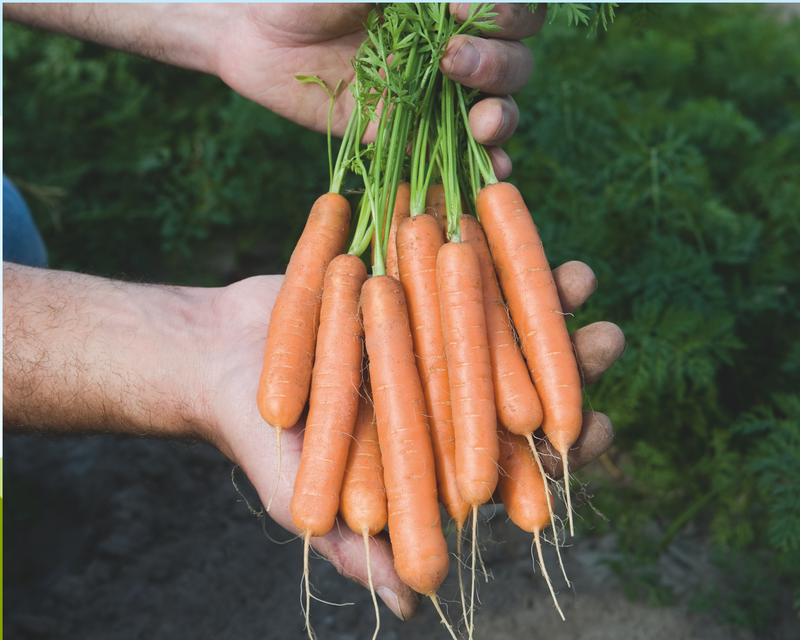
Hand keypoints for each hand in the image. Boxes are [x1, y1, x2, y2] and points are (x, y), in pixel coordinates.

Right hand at [202, 260, 623, 620]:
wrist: (217, 356)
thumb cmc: (261, 438)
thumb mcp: (302, 499)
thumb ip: (355, 548)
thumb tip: (410, 605)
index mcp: (435, 450)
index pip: (510, 460)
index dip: (559, 451)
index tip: (596, 430)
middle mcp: (443, 392)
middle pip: (517, 383)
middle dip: (570, 365)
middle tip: (610, 340)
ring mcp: (431, 337)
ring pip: (498, 321)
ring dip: (543, 301)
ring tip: (584, 278)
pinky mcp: (410, 288)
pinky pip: (456, 272)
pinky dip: (489, 254)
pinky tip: (521, 231)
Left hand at [215, 3, 546, 178]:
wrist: (256, 36)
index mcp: (449, 6)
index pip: (515, 9)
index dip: (509, 11)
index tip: (459, 7)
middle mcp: (452, 50)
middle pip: (514, 62)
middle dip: (498, 64)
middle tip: (453, 59)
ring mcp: (431, 97)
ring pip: (496, 108)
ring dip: (501, 115)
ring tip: (481, 121)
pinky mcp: (404, 134)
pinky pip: (451, 152)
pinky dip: (482, 164)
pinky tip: (493, 168)